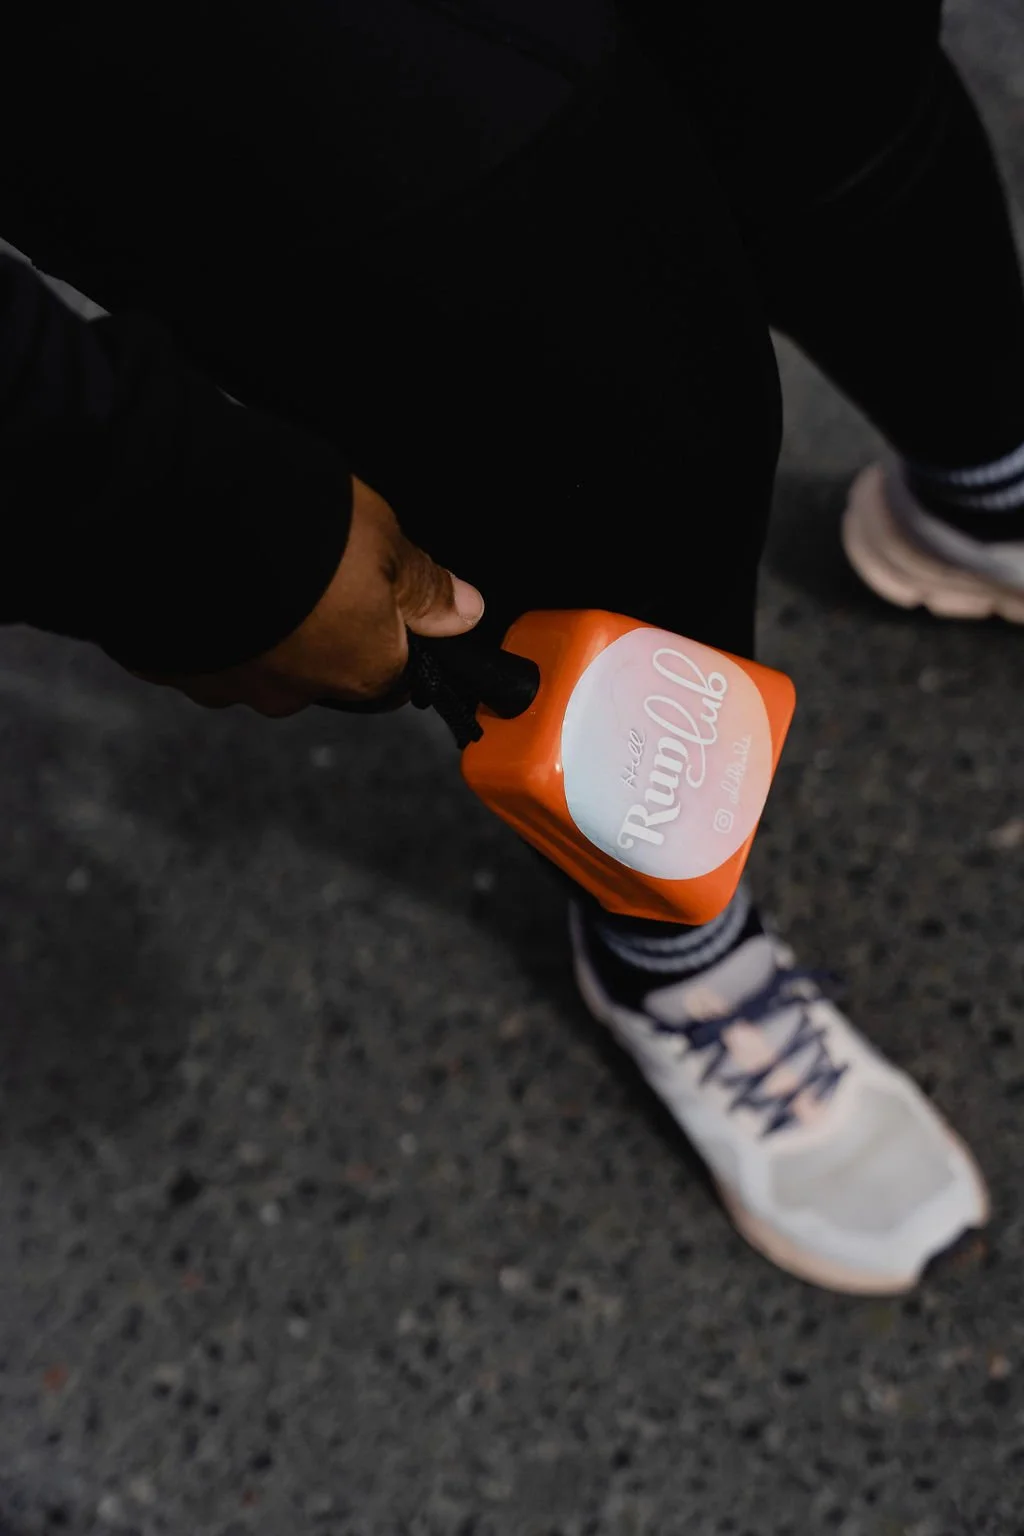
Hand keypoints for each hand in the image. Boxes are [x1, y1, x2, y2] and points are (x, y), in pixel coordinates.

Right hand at [137, 476, 483, 715]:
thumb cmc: (296, 524)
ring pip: (252, 659)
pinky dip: (202, 617)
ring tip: (246, 558)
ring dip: (255, 623)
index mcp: (361, 671)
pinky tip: (199, 570)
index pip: (394, 678)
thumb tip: (464, 614)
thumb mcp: (383, 536)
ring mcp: (222, 685)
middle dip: (317, 625)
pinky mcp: (163, 666)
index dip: (393, 637)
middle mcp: (293, 695)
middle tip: (307, 562)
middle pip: (319, 669)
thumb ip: (423, 585)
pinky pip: (194, 647)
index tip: (382, 598)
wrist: (171, 509)